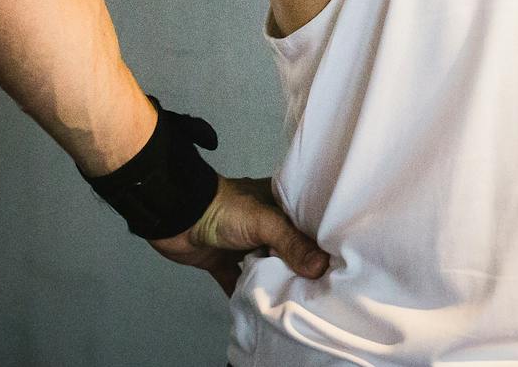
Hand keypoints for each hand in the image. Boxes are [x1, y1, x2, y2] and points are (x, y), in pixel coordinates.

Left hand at [145, 174, 332, 295]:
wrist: (177, 216)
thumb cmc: (225, 210)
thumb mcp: (264, 221)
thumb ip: (292, 243)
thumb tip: (321, 269)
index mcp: (277, 205)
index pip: (306, 224)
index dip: (322, 241)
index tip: (341, 262)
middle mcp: (263, 224)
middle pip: (288, 249)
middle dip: (301, 267)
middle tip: (323, 289)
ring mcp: (243, 244)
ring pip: (266, 267)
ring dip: (275, 282)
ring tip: (299, 302)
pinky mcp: (223, 262)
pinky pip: (239, 282)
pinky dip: (247, 296)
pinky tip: (263, 312)